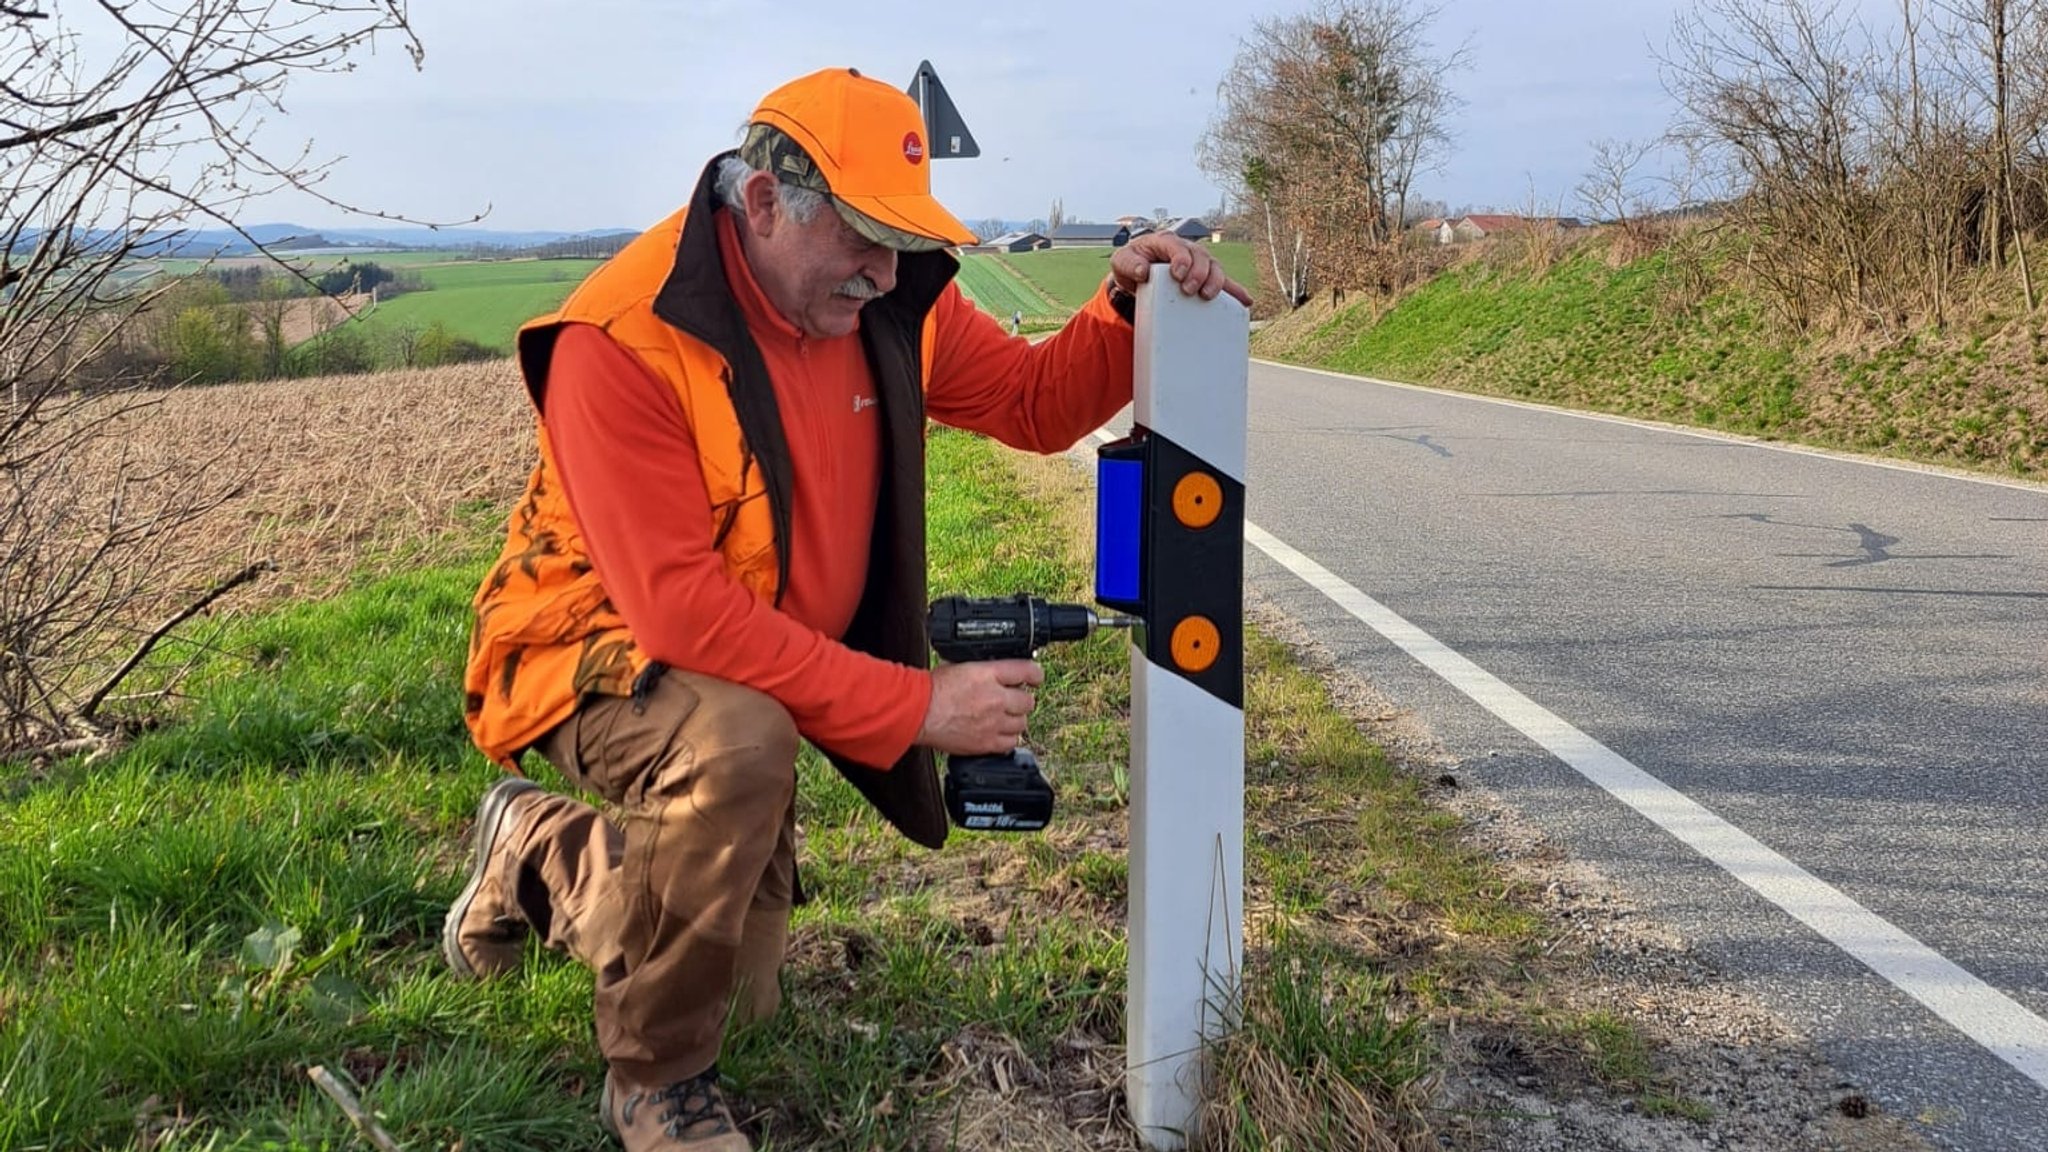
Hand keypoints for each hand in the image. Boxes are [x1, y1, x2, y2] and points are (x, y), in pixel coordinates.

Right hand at [917, 659, 1043, 754]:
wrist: (917, 712)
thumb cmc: (931, 689)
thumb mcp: (958, 665)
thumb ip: (981, 669)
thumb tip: (994, 669)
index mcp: (988, 675)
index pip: (1027, 671)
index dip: (1035, 674)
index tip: (1035, 677)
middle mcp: (995, 698)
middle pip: (1028, 701)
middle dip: (1021, 699)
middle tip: (1012, 699)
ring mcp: (993, 723)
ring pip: (1022, 723)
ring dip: (1015, 719)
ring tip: (1002, 717)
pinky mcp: (987, 743)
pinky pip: (1011, 743)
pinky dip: (1008, 738)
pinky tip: (997, 732)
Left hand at [1108, 233, 1253, 306]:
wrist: (1135, 274)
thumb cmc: (1131, 264)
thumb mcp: (1121, 262)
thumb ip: (1128, 264)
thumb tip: (1141, 271)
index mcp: (1165, 242)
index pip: (1177, 246)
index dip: (1181, 258)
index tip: (1177, 274)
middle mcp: (1185, 249)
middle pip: (1200, 256)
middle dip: (1198, 272)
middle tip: (1189, 290)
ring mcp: (1198, 263)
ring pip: (1214, 267)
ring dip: (1215, 281)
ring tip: (1207, 296)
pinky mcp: (1204, 278)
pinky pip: (1224, 283)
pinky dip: (1235, 291)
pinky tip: (1246, 301)